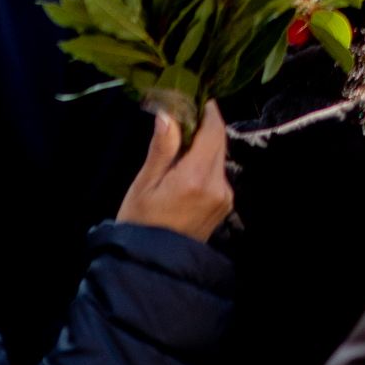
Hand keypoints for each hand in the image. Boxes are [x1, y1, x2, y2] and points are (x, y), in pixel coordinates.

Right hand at [118, 105, 232, 241]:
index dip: (207, 110)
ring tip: (180, 143)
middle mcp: (218, 185)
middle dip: (204, 126)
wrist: (152, 266)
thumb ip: (162, 147)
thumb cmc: (140, 223)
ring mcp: (224, 198)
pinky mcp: (224, 206)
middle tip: (182, 116)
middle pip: (219, 142)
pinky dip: (206, 163)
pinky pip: (218, 173)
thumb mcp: (145, 183)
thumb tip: (169, 113)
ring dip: (205, 145)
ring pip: (219, 157)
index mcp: (197, 177)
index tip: (195, 98)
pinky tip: (186, 167)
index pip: (214, 130)